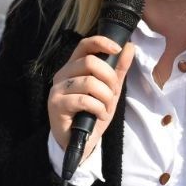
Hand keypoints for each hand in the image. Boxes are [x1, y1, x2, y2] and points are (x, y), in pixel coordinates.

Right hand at [47, 35, 135, 162]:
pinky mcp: (56, 104)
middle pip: (90, 62)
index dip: (101, 42)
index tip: (117, 49)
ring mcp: (57, 89)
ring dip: (105, 97)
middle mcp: (62, 74)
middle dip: (109, 78)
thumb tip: (129, 46)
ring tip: (105, 108)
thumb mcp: (110, 90)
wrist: (80, 142)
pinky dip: (98, 108)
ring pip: (89, 82)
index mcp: (74, 67)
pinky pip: (84, 100)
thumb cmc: (92, 113)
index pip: (85, 45)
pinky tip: (98, 115)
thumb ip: (118, 69)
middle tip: (113, 93)